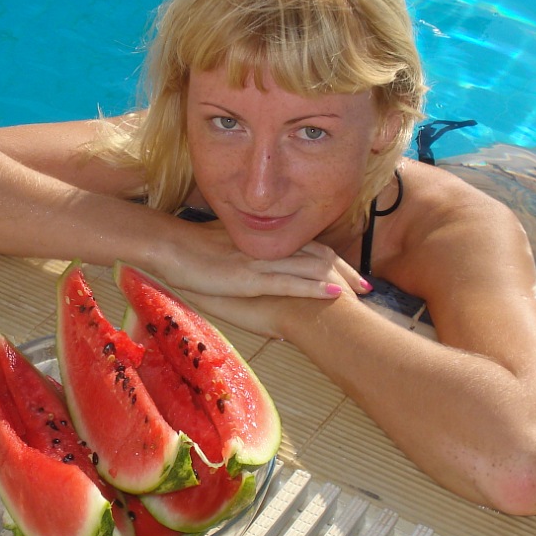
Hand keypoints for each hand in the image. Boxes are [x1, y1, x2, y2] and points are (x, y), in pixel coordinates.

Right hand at [150, 218, 369, 302]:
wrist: (168, 247)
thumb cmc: (189, 251)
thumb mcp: (222, 251)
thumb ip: (241, 257)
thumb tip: (249, 268)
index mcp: (262, 241)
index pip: (306, 246)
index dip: (331, 258)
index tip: (349, 271)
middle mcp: (267, 247)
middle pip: (317, 255)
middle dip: (344, 270)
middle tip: (367, 286)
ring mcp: (261, 262)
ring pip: (310, 267)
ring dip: (339, 279)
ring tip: (362, 291)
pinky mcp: (251, 278)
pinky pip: (290, 283)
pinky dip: (315, 288)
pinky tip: (335, 294)